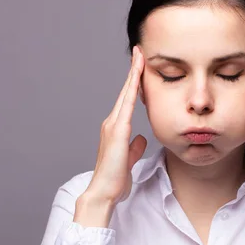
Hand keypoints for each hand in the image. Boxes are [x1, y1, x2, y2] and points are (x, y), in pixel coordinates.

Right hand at [75, 46, 146, 226]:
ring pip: (125, 94)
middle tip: (139, 52)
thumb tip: (140, 139)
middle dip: (133, 71)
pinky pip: (126, 105)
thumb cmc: (115, 179)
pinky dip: (131, 90)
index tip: (140, 67)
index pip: (127, 101)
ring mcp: (113, 126)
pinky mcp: (117, 131)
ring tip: (140, 57)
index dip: (134, 83)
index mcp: (116, 129)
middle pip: (125, 92)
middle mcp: (112, 123)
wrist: (104, 192)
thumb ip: (133, 147)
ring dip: (133, 75)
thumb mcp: (128, 160)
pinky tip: (137, 77)